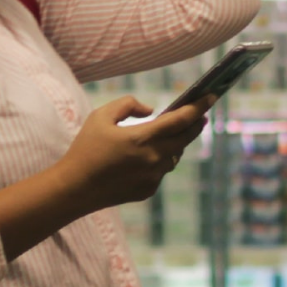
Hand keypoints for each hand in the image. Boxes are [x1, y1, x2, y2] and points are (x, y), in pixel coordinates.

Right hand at [56, 95, 212, 208]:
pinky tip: (149, 155)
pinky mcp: (148, 190)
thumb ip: (128, 104)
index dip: (199, 106)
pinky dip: (161, 159)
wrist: (75, 189)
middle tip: (201, 113)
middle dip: (195, 123)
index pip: (181, 119)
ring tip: (174, 132)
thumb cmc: (86, 148)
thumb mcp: (101, 116)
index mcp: (142, 138)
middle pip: (185, 138)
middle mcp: (153, 159)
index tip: (212, 95)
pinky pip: (162, 170)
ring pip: (175, 155)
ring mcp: (153, 177)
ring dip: (177, 142)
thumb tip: (150, 109)